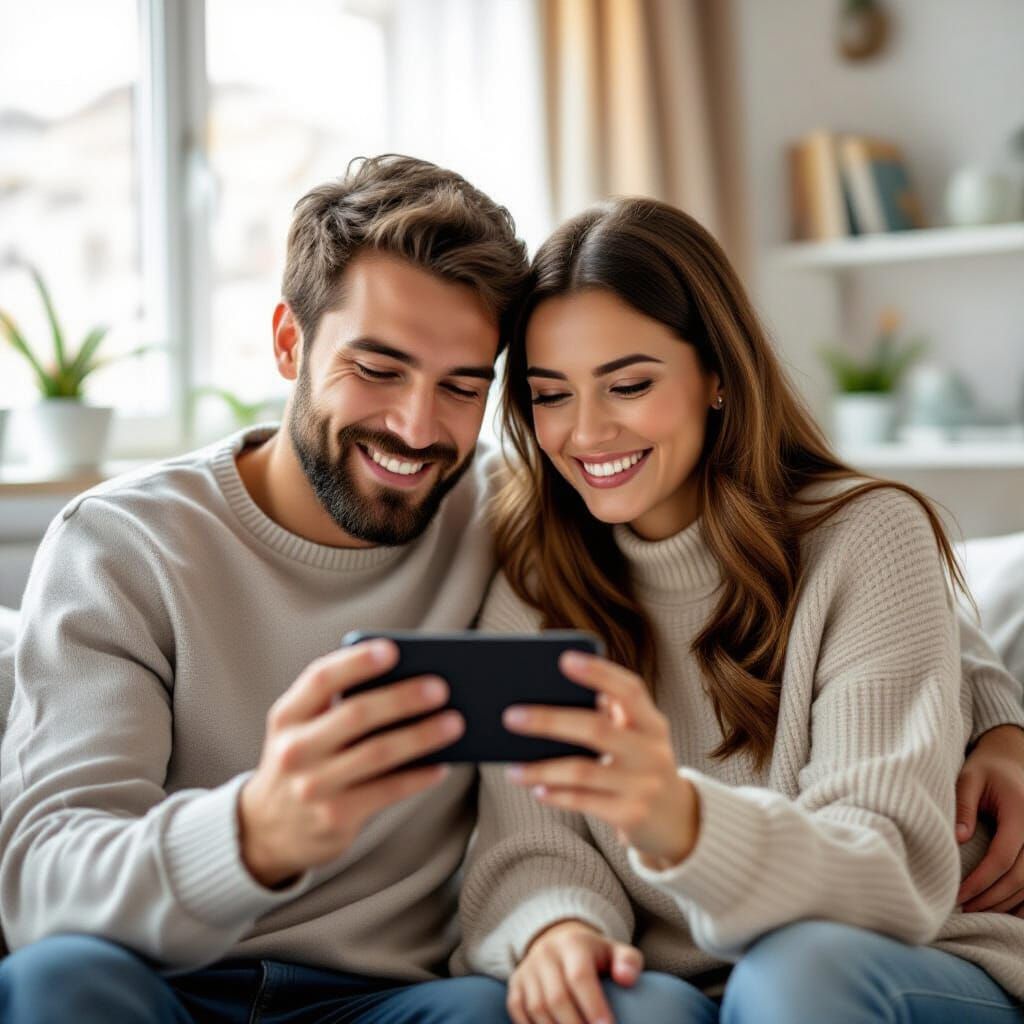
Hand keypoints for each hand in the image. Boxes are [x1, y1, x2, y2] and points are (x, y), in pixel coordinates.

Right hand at [239, 639, 463, 886]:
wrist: (268, 829)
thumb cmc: (305, 760)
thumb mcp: (303, 728)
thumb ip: (338, 704)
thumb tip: (410, 681)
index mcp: (287, 715)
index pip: (320, 679)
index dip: (357, 662)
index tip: (393, 650)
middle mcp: (295, 749)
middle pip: (356, 714)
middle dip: (403, 698)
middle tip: (441, 688)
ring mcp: (313, 786)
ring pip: (377, 753)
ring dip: (421, 736)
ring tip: (455, 723)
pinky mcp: (334, 818)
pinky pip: (387, 791)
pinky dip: (418, 776)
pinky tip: (442, 766)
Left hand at [503, 651, 698, 867]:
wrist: (676, 818)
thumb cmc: (639, 764)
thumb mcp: (636, 737)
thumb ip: (606, 716)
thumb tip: (543, 698)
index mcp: (652, 723)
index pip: (630, 690)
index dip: (599, 672)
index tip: (564, 659)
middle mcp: (652, 751)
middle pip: (597, 729)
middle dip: (550, 721)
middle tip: (511, 716)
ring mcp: (643, 785)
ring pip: (584, 771)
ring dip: (542, 768)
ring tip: (513, 768)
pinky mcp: (631, 815)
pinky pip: (585, 802)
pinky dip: (557, 795)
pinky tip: (536, 790)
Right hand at [508, 919, 641, 1023]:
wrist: (558, 941)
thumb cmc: (594, 955)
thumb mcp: (615, 951)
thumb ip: (628, 962)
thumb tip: (627, 980)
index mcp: (573, 944)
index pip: (580, 976)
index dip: (593, 1006)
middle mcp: (546, 954)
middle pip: (557, 998)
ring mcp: (527, 970)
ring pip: (537, 1009)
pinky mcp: (515, 986)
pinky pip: (518, 1011)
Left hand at [956, 724, 1023, 913]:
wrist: (1011, 760)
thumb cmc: (985, 768)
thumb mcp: (969, 778)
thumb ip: (964, 806)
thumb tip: (958, 840)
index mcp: (1021, 812)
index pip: (1003, 857)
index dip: (980, 880)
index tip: (957, 894)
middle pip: (1020, 877)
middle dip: (991, 898)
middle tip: (964, 909)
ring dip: (1006, 903)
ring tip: (977, 912)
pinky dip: (1023, 900)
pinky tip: (1005, 912)